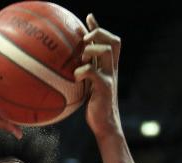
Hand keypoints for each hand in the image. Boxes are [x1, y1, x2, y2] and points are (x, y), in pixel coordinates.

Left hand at [75, 14, 121, 135]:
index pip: (110, 41)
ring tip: (81, 58)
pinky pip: (93, 72)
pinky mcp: (105, 88)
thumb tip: (67, 67)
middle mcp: (112, 70)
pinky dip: (82, 70)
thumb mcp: (89, 88)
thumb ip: (83, 74)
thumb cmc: (95, 108)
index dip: (99, 28)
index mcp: (109, 67)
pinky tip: (74, 76)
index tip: (88, 17)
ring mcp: (110, 78)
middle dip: (98, 34)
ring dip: (91, 50)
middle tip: (84, 39)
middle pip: (113, 41)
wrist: (105, 126)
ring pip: (106, 52)